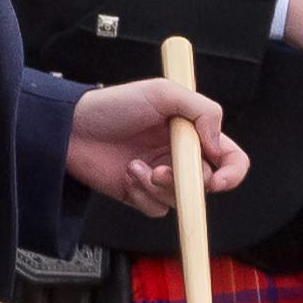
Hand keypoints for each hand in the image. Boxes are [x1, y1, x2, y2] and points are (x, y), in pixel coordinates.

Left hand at [67, 74, 239, 215]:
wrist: (70, 129)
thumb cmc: (112, 105)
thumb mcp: (161, 93)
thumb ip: (201, 110)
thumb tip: (218, 141)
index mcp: (191, 132)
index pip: (230, 158)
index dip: (231, 173)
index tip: (216, 178)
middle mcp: (180, 156)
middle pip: (206, 185)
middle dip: (185, 181)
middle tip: (162, 170)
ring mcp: (161, 176)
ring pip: (181, 200)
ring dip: (159, 187)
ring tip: (136, 167)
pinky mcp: (140, 193)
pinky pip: (157, 209)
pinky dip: (142, 195)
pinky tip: (127, 173)